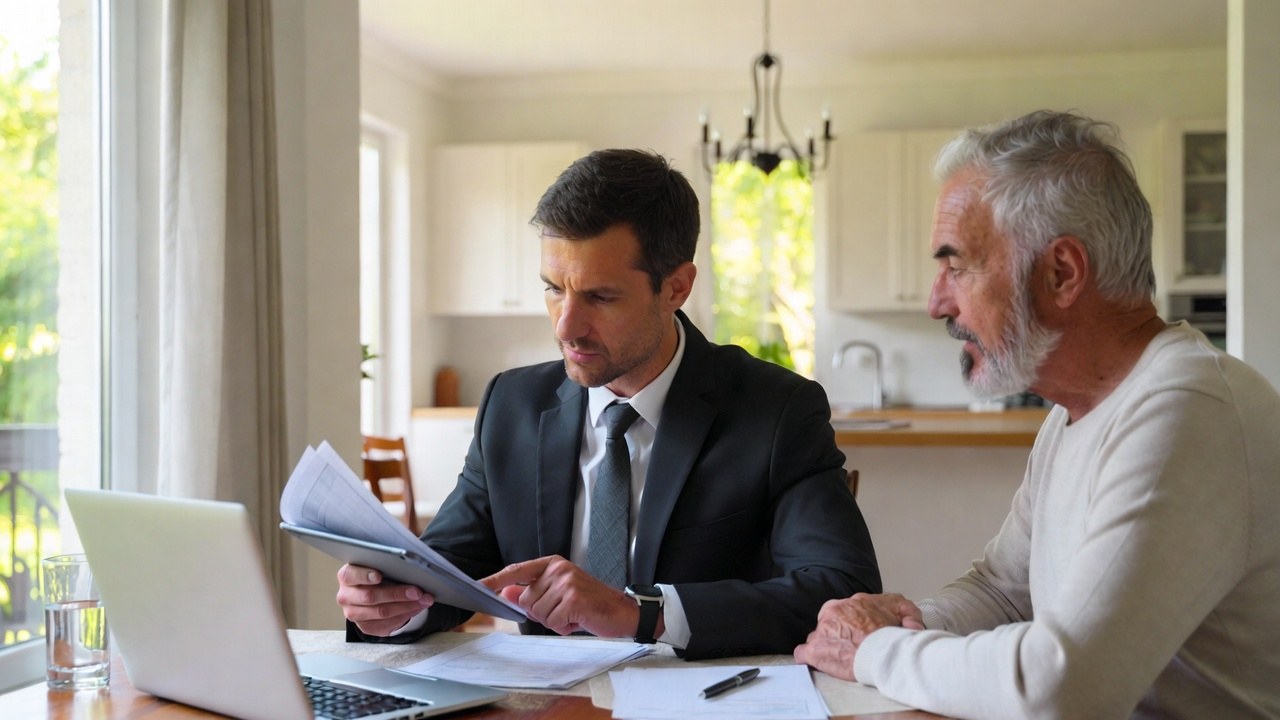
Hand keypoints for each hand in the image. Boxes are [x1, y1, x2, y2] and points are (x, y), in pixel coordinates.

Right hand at [335, 564, 433, 636]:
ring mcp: (354, 614)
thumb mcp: (379, 564)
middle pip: (370, 596)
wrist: (373, 594)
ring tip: (425, 599)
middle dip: (397, 593)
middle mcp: (346, 596)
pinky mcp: (366, 627)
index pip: (351, 575)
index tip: (379, 575)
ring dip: (407, 606)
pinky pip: (388, 624)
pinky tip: (418, 607)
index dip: (365, 575)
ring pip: (381, 612)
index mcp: (346, 576)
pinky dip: (406, 615)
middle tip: (418, 590)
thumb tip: (407, 556)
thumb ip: (387, 560)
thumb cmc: (379, 573)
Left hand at [481, 555, 645, 637]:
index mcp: (553, 564)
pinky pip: (552, 622)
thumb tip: (506, 592)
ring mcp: (566, 583)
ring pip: (538, 613)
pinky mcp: (573, 599)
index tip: (477, 587)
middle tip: (565, 611)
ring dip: (554, 621)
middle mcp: (558, 569)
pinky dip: (564, 627)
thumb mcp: (559, 595)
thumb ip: (533, 593)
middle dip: (542, 613)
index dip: (495, 580)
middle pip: (527, 601)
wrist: (623, 612)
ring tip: (574, 615)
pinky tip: (579, 620)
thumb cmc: (590, 605)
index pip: (516, 571)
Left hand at [794, 593, 923, 680]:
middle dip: (835, 635)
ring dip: (824, 648)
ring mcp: (821, 632)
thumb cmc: (892, 633)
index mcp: (849, 603)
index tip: (856, 635)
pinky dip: (808, 658)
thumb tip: (909, 623)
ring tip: (837, 659)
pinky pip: (803, 653)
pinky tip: (815, 663)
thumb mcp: (903, 607)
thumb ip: (902, 608)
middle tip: (848, 648)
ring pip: (816, 639)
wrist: (886, 651)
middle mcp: (832, 614)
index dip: (848, 625)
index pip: (841, 612)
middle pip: (828, 625)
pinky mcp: (815, 651)